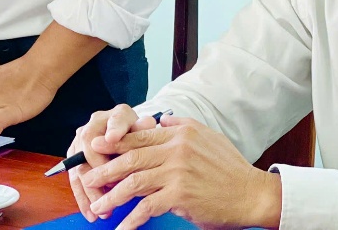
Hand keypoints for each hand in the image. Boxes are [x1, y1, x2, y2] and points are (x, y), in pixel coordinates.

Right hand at [67, 104, 159, 216]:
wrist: (126, 139)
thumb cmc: (136, 138)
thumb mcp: (144, 133)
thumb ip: (145, 129)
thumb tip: (148, 124)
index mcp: (115, 116)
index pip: (114, 121)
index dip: (114, 129)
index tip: (112, 137)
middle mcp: (94, 125)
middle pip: (89, 146)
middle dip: (99, 172)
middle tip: (110, 189)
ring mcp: (81, 141)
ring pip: (80, 166)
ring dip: (89, 190)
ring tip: (101, 209)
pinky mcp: (75, 157)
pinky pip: (75, 178)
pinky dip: (82, 197)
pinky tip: (90, 212)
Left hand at [80, 116, 281, 229]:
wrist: (251, 193)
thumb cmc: (229, 167)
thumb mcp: (207, 136)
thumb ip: (182, 125)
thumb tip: (162, 118)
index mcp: (179, 133)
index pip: (138, 136)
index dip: (113, 142)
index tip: (94, 146)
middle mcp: (175, 149)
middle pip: (130, 158)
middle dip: (104, 168)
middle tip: (86, 177)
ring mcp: (176, 173)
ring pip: (134, 182)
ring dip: (112, 195)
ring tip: (98, 205)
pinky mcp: (179, 196)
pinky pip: (147, 207)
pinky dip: (131, 219)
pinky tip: (121, 227)